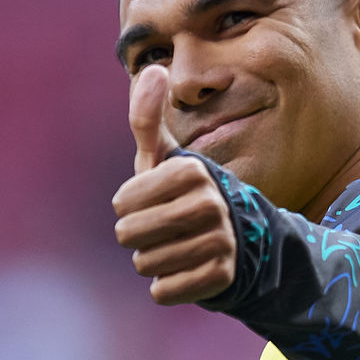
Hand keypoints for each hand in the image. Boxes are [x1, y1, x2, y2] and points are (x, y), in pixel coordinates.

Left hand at [112, 65, 236, 304]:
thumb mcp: (164, 157)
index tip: (150, 200)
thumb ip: (147, 118)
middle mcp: (210, 205)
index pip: (122, 202)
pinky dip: (167, 286)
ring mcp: (220, 243)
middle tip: (161, 228)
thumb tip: (152, 69)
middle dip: (137, 236)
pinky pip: (163, 291)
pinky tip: (186, 270)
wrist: (236, 240)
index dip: (128, 206)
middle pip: (130, 235)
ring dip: (152, 260)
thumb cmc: (183, 193)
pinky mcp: (221, 278)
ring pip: (146, 264)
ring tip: (176, 247)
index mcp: (191, 171)